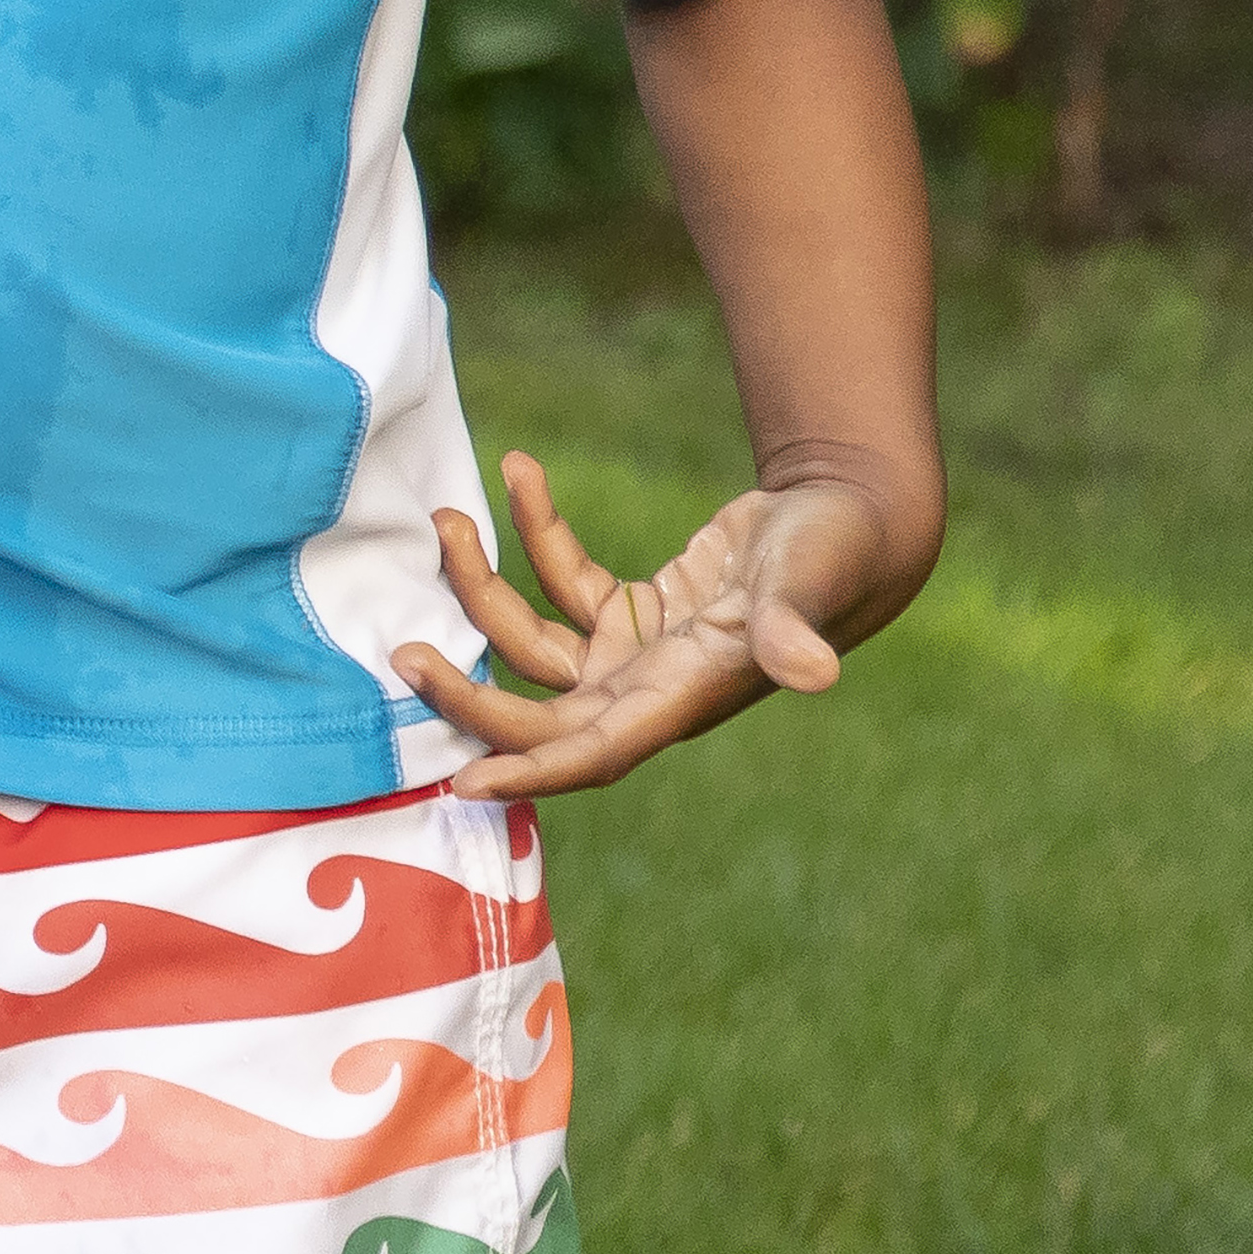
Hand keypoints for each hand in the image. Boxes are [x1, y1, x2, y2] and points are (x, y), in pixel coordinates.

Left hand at [392, 447, 902, 802]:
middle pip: (539, 712)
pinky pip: (563, 582)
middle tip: (401, 654)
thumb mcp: (809, 580)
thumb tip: (814, 675)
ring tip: (446, 518)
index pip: (593, 752)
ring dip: (482, 587)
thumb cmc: (835, 551)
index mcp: (683, 698)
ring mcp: (638, 650)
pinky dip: (535, 532)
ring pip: (533, 642)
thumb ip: (797, 628)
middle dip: (468, 691)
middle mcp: (650, 686)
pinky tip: (521, 472)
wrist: (851, 518)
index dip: (531, 771)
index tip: (463, 781)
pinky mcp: (636, 608)